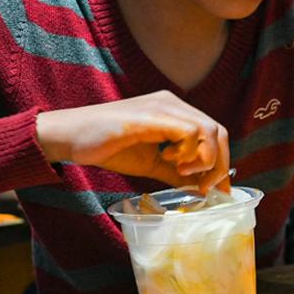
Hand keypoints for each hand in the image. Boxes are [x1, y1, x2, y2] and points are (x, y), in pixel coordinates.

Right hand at [36, 91, 231, 193]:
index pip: (215, 133)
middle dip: (219, 164)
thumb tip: (202, 189)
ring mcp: (163, 106)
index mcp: (175, 113)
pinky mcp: (151, 115)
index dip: (223, 162)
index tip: (218, 189)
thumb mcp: (152, 165)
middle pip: (218, 131)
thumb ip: (177, 173)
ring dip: (203, 160)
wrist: (71, 137)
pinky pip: (187, 131)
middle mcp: (173, 104)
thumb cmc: (108, 147)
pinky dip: (187, 152)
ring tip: (182, 173)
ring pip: (208, 130)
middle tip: (206, 187)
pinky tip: (168, 161)